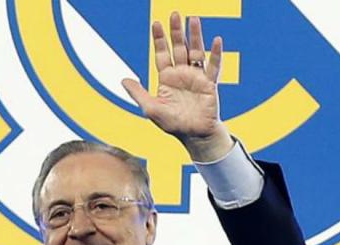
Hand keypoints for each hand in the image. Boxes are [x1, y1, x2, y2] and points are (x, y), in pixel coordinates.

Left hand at [122, 12, 233, 161]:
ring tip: (194, 19)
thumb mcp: (151, 109)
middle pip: (178, 48)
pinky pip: (213, 67)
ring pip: (196, 52)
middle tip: (174, 14)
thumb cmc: (173, 124)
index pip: (162, 54)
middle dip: (175, 32)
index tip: (155, 23)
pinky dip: (216, 54)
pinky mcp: (210, 84)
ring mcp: (197, 77)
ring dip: (195, 36)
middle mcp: (182, 74)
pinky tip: (217, 40)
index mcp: (167, 78)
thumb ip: (138, 93)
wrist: (194, 135)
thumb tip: (123, 79)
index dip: (159, 39)